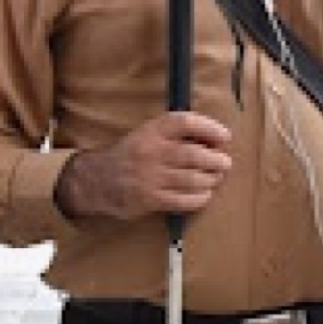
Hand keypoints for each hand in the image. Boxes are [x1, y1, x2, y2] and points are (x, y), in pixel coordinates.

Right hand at [55, 112, 232, 221]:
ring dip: (211, 180)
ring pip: (191, 179)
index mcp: (152, 130)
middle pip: (193, 154)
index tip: (225, 136)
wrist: (96, 179)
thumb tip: (216, 141)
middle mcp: (151, 151)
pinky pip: (182, 200)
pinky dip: (199, 198)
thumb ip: (177, 134)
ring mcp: (149, 177)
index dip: (210, 128)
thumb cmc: (133, 153)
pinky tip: (204, 195)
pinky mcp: (148, 199)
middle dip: (216, 160)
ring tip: (216, 178)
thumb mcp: (149, 133)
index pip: (185, 123)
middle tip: (225, 163)